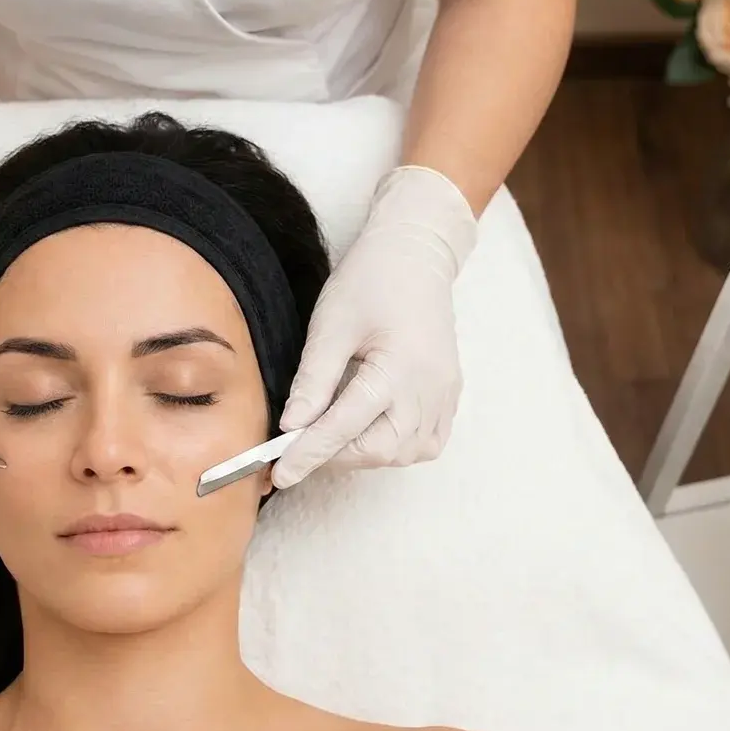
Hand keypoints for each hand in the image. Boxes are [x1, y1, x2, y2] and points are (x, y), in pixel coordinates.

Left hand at [272, 166, 478, 487]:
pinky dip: (395, 447)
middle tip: (300, 445)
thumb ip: (313, 380)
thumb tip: (290, 426)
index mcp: (398, 368)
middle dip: (336, 456)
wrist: (417, 256)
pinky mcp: (449, 396)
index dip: (309, 453)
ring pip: (403, 453)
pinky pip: (425, 443)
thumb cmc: (371, 281)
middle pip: (379, 449)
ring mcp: (444, 395)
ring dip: (364, 453)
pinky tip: (370, 431)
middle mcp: (429, 389)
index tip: (280, 474)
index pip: (345, 427)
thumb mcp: (331, 324)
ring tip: (333, 433)